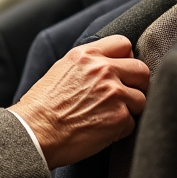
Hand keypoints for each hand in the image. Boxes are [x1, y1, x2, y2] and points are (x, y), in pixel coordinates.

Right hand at [9, 35, 148, 168]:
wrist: (35, 133)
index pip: (124, 44)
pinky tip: (102, 131)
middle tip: (123, 96)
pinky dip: (121, 129)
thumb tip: (109, 64)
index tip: (121, 71)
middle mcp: (103, 70)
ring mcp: (114, 94)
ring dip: (129, 109)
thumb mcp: (61, 70)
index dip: (125, 58)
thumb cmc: (42, 107)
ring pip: (141, 98)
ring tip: (108, 116)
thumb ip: (88, 63)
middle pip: (141, 70)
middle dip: (136, 84)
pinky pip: (132, 122)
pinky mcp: (120, 118)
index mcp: (87, 55)